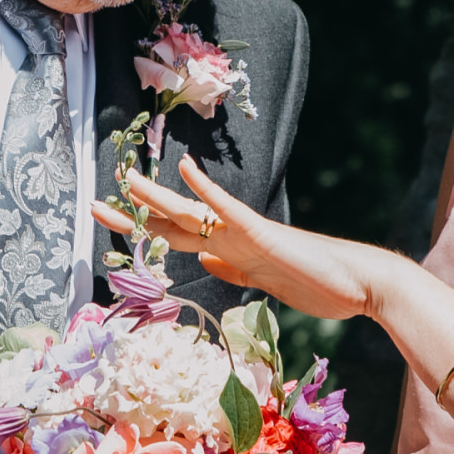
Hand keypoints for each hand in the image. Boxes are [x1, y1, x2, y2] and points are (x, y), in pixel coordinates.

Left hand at [89, 154, 400, 320]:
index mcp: (233, 250)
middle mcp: (234, 237)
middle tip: (93, 203)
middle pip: (173, 224)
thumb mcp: (266, 283)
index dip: (143, 230)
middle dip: (132, 215)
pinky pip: (229, 210)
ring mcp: (248, 234)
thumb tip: (209, 261)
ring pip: (192, 213)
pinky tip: (187, 169)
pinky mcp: (265, 234)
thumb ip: (236, 269)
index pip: (178, 238)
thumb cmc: (320, 285)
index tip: (114, 222)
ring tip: (124, 179)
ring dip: (156, 198)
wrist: (360, 284)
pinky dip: (207, 190)